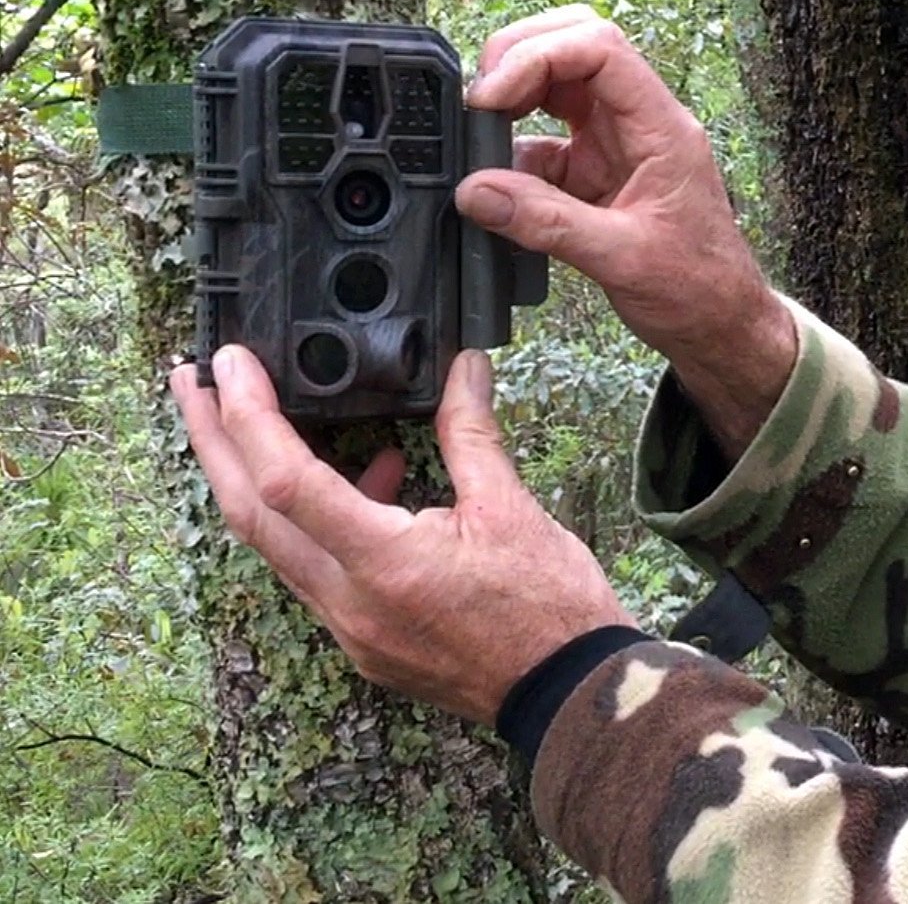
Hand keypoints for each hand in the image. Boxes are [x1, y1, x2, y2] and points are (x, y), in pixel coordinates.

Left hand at [169, 344, 635, 724]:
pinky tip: (368, 484)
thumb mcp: (512, 509)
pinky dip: (315, 520)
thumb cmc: (549, 608)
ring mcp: (349, 629)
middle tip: (190, 381)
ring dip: (254, 480)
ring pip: (274, 544)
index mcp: (384, 562)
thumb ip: (472, 434)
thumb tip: (463, 368)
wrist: (567, 692)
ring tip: (263, 424)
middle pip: (249, 514)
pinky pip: (314, 571)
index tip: (232, 363)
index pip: (286, 479)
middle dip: (210, 441)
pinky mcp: (362, 642)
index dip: (248, 415)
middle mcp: (348, 601)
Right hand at [458, 7, 794, 453]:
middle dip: (518, 57)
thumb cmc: (699, 290)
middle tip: (479, 99)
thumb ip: (547, 223)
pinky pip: (543, 144)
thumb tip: (476, 190)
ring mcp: (616, 146)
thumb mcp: (623, 259)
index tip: (492, 95)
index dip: (537, 55)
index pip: (600, 48)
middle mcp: (638, 124)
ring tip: (476, 139)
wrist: (720, 327)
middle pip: (575, 46)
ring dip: (511, 102)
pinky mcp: (595, 174)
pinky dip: (511, 157)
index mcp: (661, 128)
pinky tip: (493, 188)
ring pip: (556, 88)